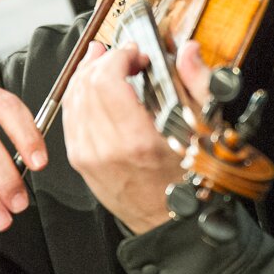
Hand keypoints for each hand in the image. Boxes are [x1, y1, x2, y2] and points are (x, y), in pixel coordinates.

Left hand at [61, 40, 210, 232]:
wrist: (169, 221)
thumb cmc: (189, 180)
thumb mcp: (205, 131)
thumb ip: (197, 85)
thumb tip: (188, 52)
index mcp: (136, 140)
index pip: (107, 82)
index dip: (119, 57)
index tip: (136, 53)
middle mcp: (106, 148)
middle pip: (86, 86)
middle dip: (103, 60)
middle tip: (124, 55)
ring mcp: (88, 156)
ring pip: (72, 98)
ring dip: (86, 73)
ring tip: (103, 60)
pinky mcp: (80, 161)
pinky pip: (69, 117)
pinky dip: (78, 94)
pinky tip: (91, 85)